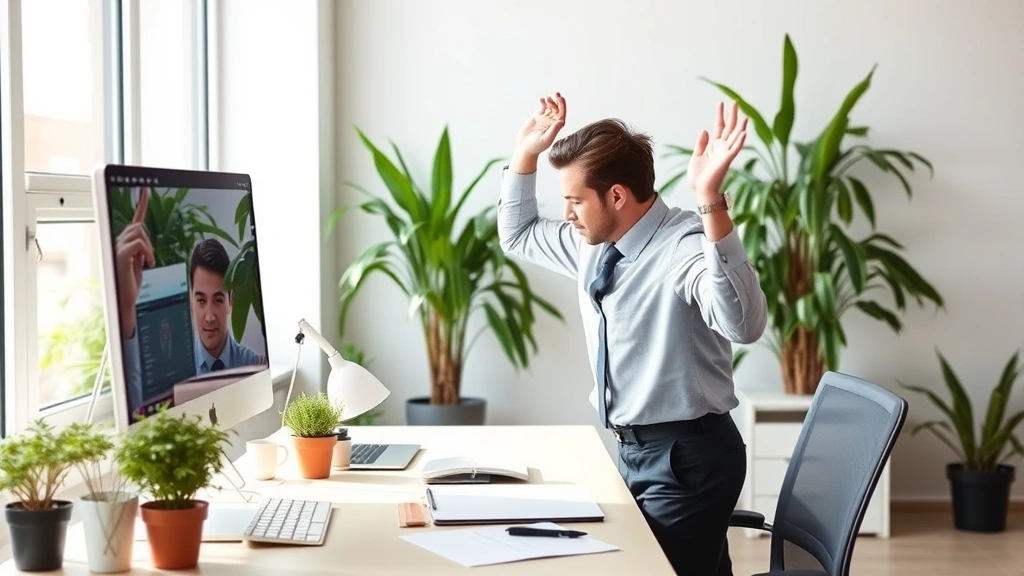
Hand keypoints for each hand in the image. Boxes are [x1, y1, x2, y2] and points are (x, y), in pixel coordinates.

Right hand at [115, 188, 153, 336]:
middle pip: (138, 225)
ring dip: (148, 247)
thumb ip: (140, 248)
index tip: (145, 188)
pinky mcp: (119, 255)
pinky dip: (147, 252)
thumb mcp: (139, 262)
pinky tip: (148, 264)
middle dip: (149, 241)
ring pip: (138, 231)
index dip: (141, 203)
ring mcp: (115, 247)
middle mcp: (115, 242)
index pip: (133, 219)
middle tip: (150, 259)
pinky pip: (139, 243)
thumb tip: (144, 238)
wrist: (124, 301)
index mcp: (122, 243)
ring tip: (148, 263)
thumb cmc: (130, 284)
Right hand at [515, 92, 566, 157]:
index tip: (560, 99)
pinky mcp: (537, 116)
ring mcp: (545, 118)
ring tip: (547, 98)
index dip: (562, 105)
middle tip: (556, 94)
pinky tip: (541, 99)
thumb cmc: (536, 146)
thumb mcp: (546, 139)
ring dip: (551, 100)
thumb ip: (553, 131)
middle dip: (558, 100)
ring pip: (551, 106)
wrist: (525, 147)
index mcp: (556, 126)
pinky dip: (543, 102)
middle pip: (558, 108)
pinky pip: (542, 107)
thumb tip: (561, 122)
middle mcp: (552, 121)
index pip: (562, 114)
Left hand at [688, 101, 747, 198]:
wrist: (700, 190)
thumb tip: (705, 130)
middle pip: (729, 128)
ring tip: (745, 116)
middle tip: (735, 102)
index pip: (719, 126)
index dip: (720, 114)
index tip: (721, 102)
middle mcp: (722, 147)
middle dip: (732, 115)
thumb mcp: (696, 156)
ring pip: (735, 137)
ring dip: (741, 127)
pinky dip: (740, 141)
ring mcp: (725, 153)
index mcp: (714, 145)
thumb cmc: (699, 176)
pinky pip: (735, 149)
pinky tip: (744, 132)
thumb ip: (701, 143)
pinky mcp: (726, 160)